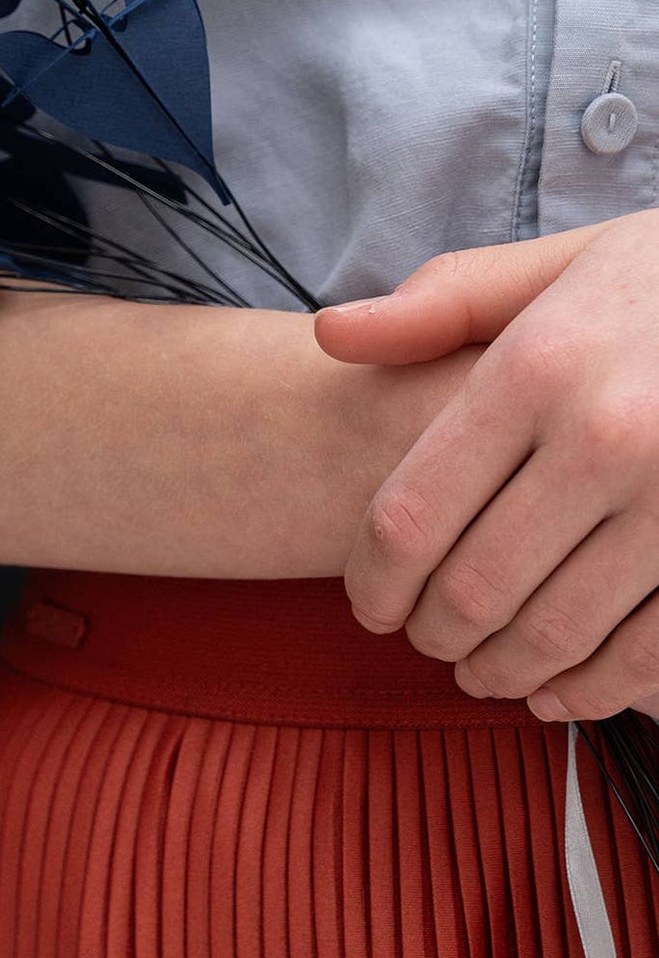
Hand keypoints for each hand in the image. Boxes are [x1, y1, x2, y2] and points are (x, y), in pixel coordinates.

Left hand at [311, 210, 658, 720]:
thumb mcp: (559, 266)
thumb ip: (444, 303)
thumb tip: (330, 333)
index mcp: (538, 368)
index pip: (413, 514)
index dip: (375, 581)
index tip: (371, 604)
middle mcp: (605, 436)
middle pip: (474, 586)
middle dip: (432, 633)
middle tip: (424, 641)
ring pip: (554, 633)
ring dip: (501, 670)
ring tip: (480, 671)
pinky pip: (646, 652)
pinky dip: (591, 689)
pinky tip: (558, 691)